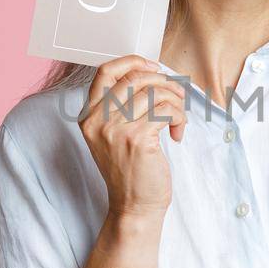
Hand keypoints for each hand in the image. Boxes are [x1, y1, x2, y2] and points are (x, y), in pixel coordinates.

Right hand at [77, 55, 188, 220]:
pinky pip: (167, 110)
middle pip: (135, 77)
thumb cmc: (130, 170)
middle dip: (164, 82)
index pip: (105, 71)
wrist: (133, 206)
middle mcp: (97, 120)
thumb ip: (121, 106)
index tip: (153, 67)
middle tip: (177, 97)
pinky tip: (177, 133)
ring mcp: (116, 128)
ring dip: (176, 102)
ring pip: (156, 93)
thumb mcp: (113, 135)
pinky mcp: (137, 138)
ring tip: (177, 119)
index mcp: (88, 115)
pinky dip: (180, 118)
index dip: (132, 61)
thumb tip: (150, 74)